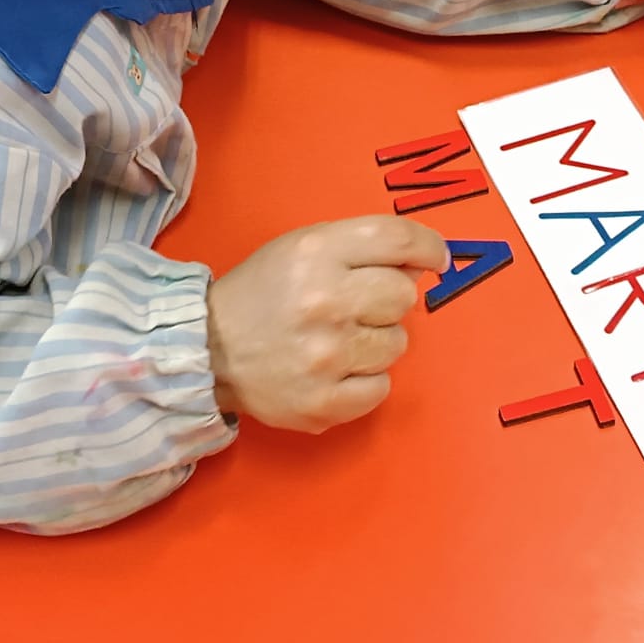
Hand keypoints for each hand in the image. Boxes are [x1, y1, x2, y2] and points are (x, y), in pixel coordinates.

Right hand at [206, 216, 447, 432]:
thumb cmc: (263, 293)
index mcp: (317, 253)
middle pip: (403, 294)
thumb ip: (361, 246)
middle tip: (359, 305)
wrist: (208, 349)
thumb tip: (422, 261)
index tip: (435, 258)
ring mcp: (325, 356)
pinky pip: (382, 388)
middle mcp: (324, 301)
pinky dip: (366, 380)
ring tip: (340, 339)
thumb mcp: (304, 246)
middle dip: (389, 298)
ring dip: (377, 341)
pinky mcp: (323, 402)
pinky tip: (337, 369)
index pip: (398, 240)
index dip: (428, 246)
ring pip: (397, 344)